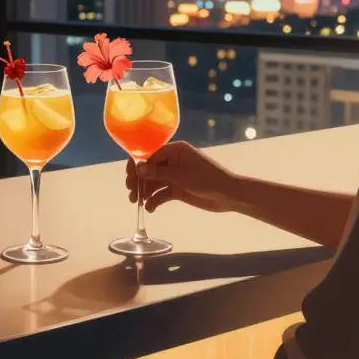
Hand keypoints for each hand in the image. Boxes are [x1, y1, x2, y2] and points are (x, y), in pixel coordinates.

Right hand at [125, 141, 240, 213]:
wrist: (229, 195)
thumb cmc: (207, 179)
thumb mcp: (181, 176)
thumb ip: (158, 173)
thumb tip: (137, 169)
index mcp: (174, 151)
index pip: (149, 155)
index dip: (137, 166)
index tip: (129, 178)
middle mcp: (172, 161)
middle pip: (149, 169)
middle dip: (139, 181)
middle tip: (131, 193)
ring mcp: (174, 176)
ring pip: (153, 183)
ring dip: (145, 192)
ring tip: (138, 203)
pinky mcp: (177, 189)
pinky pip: (161, 193)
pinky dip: (155, 200)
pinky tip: (150, 208)